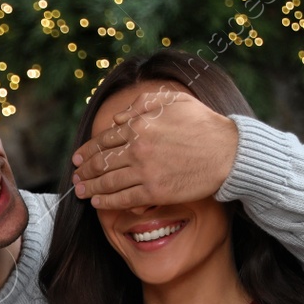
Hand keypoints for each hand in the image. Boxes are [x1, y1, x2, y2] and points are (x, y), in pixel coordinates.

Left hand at [70, 89, 239, 210]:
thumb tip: (117, 118)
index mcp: (140, 125)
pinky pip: (122, 199)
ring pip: (108, 181)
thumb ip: (143, 105)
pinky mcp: (154, 191)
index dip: (87, 151)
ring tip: (80, 191)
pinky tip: (97, 202)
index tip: (78, 158)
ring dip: (90, 187)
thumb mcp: (174, 101)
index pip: (104, 140)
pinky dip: (106, 201)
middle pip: (101, 161)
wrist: (228, 152)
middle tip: (75, 176)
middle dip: (84, 170)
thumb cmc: (204, 124)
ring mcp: (144, 171)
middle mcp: (138, 147)